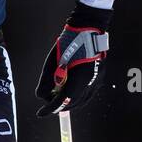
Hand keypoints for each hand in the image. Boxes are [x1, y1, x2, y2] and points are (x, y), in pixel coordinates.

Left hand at [36, 2, 109, 116]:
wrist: (88, 28)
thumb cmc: (68, 43)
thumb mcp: (52, 62)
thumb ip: (46, 80)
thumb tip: (41, 96)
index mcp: (79, 78)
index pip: (63, 100)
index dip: (50, 109)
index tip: (41, 113)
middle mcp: (91, 82)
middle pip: (73, 103)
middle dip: (59, 106)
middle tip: (48, 105)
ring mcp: (97, 79)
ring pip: (82, 100)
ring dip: (69, 102)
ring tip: (57, 98)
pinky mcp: (100, 76)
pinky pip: (88, 93)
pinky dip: (78, 96)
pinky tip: (69, 92)